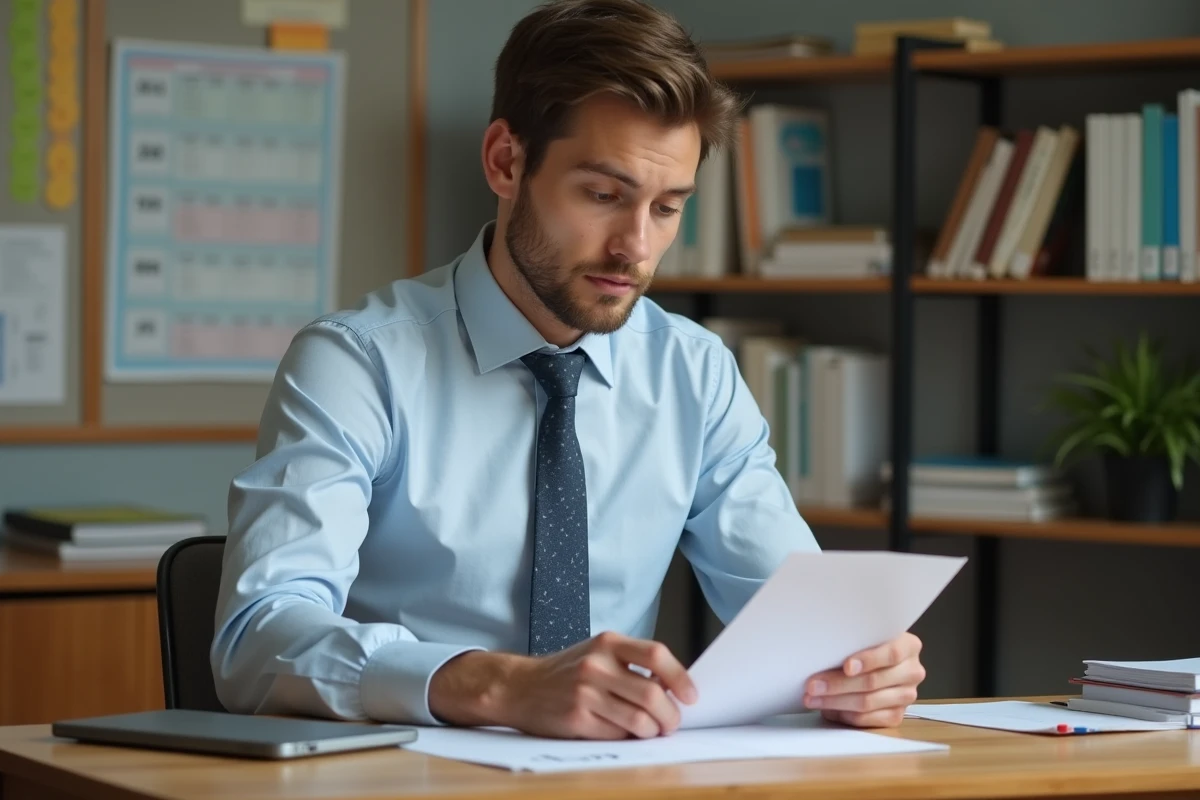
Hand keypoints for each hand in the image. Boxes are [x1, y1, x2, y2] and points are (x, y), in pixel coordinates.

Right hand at [428, 631, 697, 739]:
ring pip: (639, 720)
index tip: (691, 696)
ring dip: (653, 731)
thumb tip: (674, 689)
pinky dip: (629, 738)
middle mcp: (597, 665)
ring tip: (652, 731)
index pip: (656, 654)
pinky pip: (618, 735)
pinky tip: (624, 732)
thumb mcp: (598, 654)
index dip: (680, 677)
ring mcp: (586, 692)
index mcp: (608, 642)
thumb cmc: (568, 672)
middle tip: (672, 723)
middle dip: (670, 715)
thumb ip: (632, 664)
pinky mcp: (577, 718)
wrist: (520, 687)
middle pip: (652, 695)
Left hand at [801, 632, 924, 727]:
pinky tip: (828, 709)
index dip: (868, 660)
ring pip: (867, 702)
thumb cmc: (865, 647)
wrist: (877, 663)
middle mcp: (912, 671)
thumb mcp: (864, 638)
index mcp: (909, 646)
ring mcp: (906, 696)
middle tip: (813, 685)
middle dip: (838, 684)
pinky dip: (845, 714)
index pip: (891, 653)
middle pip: (873, 681)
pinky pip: (868, 719)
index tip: (846, 667)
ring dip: (835, 701)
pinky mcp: (897, 715)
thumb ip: (854, 643)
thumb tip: (823, 654)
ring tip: (812, 697)